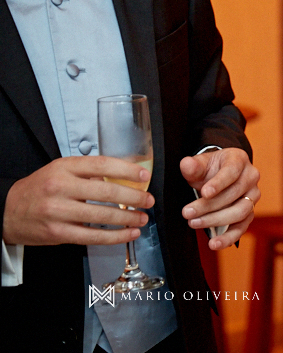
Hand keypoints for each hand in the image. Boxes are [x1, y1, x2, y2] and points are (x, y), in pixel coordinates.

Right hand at [3, 156, 152, 245]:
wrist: (7, 211)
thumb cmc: (40, 188)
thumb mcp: (61, 170)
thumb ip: (89, 171)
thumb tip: (124, 176)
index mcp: (64, 168)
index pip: (102, 165)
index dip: (127, 170)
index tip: (144, 176)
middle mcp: (61, 188)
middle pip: (107, 192)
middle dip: (134, 197)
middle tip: (149, 200)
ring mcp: (58, 212)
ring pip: (102, 216)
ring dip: (128, 219)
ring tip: (142, 218)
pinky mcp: (58, 233)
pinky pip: (92, 236)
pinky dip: (115, 236)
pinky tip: (129, 234)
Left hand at [180, 147, 259, 249]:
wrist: (218, 176)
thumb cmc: (210, 169)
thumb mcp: (200, 164)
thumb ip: (193, 165)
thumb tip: (186, 164)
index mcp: (239, 160)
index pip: (232, 171)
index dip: (219, 183)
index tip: (204, 193)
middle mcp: (251, 177)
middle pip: (235, 194)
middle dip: (209, 205)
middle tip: (188, 212)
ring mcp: (252, 196)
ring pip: (240, 211)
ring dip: (216, 220)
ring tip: (195, 223)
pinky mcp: (249, 213)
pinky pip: (242, 228)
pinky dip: (228, 237)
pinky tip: (214, 243)